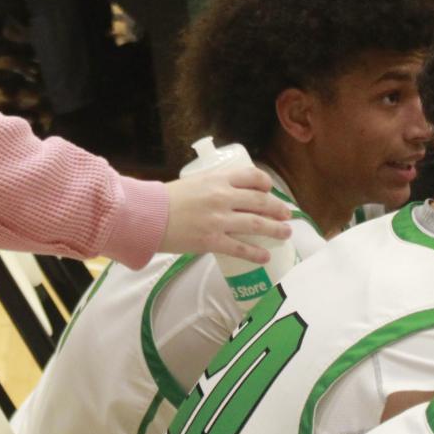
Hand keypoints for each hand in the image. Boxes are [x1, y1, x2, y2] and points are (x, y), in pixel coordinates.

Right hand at [159, 163, 291, 266]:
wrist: (147, 215)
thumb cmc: (166, 198)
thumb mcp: (193, 182)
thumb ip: (212, 186)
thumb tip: (228, 194)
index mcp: (218, 180)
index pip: (252, 176)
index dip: (266, 183)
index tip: (270, 189)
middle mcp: (222, 198)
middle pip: (260, 201)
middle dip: (277, 208)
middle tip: (287, 214)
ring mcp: (218, 220)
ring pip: (256, 225)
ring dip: (275, 230)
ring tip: (286, 234)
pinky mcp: (211, 241)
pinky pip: (240, 249)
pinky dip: (256, 254)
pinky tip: (266, 257)